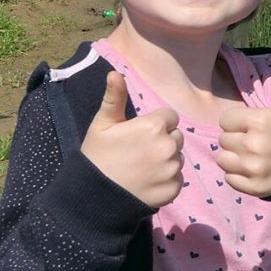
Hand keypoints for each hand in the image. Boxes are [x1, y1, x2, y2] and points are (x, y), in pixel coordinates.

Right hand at [81, 71, 182, 207]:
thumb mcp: (102, 124)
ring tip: (141, 168)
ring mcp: (172, 169)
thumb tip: (114, 73)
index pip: (169, 117)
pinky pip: (177, 178)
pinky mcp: (173, 189)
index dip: (155, 124)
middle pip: (176, 136)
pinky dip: (166, 180)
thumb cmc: (96, 156)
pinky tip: (147, 182)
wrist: (92, 198)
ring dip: (165, 160)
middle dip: (162, 140)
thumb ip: (114, 98)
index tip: (138, 134)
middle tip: (139, 152)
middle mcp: (168, 146)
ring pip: (178, 157)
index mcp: (154, 126)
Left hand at [217, 55, 270, 197]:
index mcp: (260, 121)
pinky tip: (254, 169)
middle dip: (236, 138)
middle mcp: (254, 146)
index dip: (238, 121)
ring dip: (234, 157)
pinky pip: (229, 179)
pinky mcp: (253, 187)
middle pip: (223, 139)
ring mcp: (253, 169)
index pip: (225, 120)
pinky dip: (238, 175)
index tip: (254, 124)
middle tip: (255, 139)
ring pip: (223, 159)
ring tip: (252, 154)